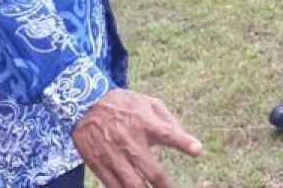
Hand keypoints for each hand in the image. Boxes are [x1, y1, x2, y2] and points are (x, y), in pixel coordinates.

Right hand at [73, 89, 201, 187]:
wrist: (84, 105)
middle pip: (153, 171)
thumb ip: (168, 120)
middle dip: (166, 185)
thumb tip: (183, 137)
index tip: (198, 150)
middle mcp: (130, 141)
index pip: (168, 133)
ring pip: (133, 185)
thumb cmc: (123, 105)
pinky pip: (113, 186)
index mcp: (145, 123)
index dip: (184, 142)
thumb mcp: (148, 103)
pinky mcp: (98, 165)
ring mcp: (113, 155)